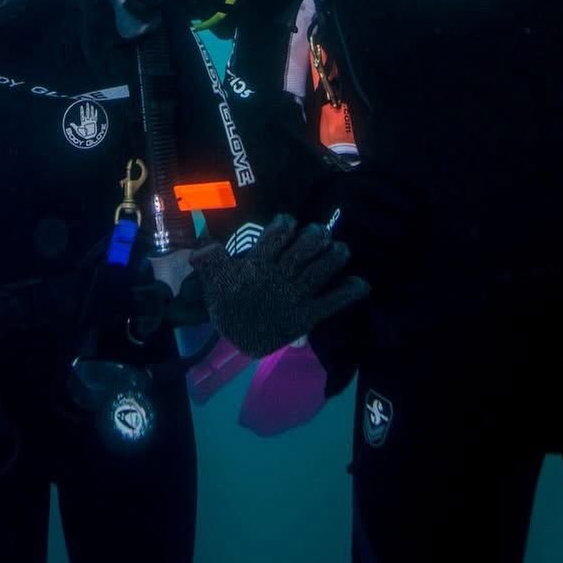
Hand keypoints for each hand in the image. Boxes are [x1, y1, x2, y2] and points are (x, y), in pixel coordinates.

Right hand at [190, 215, 369, 358]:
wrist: (238, 341)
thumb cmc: (228, 306)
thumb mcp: (213, 280)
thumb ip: (210, 259)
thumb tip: (200, 246)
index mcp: (257, 266)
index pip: (275, 237)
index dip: (285, 224)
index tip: (288, 221)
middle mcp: (280, 278)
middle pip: (303, 250)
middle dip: (316, 236)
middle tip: (320, 232)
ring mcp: (296, 296)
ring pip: (320, 270)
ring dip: (334, 256)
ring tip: (342, 248)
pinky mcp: (308, 315)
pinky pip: (332, 302)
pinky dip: (348, 293)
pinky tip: (362, 284)